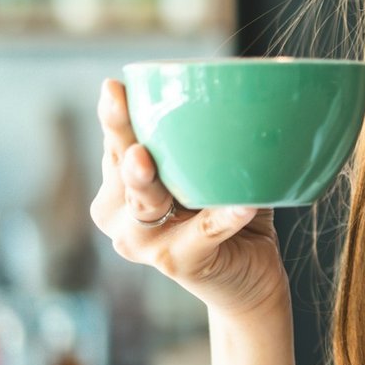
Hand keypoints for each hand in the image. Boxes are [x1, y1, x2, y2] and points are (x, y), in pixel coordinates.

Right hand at [90, 78, 289, 320]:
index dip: (114, 117)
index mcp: (121, 187)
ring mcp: (145, 244)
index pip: (116, 143)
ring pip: (145, 206)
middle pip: (124, 171)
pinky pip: (206, 234)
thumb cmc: (224, 216)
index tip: (114, 87)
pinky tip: (243, 206)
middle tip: (129, 131)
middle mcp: (121, 216)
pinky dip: (225, 218)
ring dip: (146, 184)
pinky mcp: (179, 262)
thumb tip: (236, 84)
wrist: (250, 280)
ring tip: (149, 161)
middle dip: (122, 145)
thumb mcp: (208, 175)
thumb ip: (205, 142)